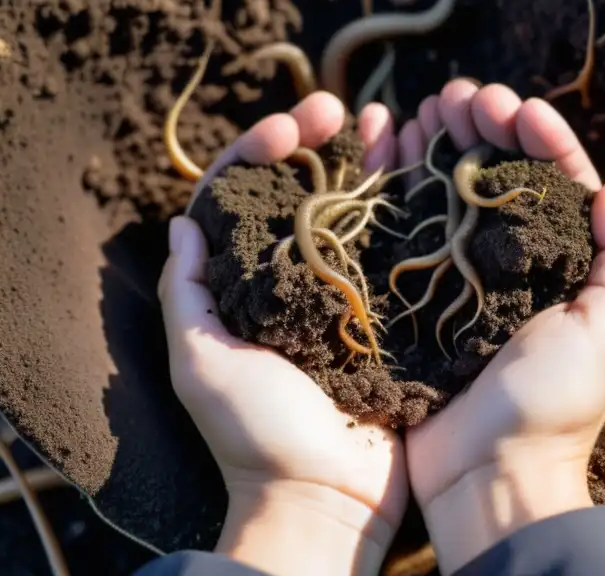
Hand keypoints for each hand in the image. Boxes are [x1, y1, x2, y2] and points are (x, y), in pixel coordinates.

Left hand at [158, 92, 406, 575]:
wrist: (327, 497)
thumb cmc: (254, 436)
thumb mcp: (201, 363)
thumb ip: (188, 293)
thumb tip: (185, 221)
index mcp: (243, 283)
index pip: (242, 196)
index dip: (258, 151)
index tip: (288, 129)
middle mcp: (293, 277)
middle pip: (299, 188)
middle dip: (313, 140)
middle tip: (334, 106)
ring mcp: (346, 290)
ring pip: (351, 204)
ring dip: (362, 156)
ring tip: (382, 116)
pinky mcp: (391, 308)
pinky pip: (397, 244)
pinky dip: (405, 200)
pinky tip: (418, 163)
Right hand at [401, 80, 604, 572]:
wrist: (486, 475)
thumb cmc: (555, 405)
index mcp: (567, 266)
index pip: (559, 184)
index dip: (542, 137)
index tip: (519, 105)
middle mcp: (516, 264)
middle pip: (502, 179)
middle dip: (486, 129)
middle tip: (462, 95)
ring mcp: (465, 278)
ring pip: (455, 194)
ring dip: (444, 146)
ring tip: (427, 109)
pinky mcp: (421, 296)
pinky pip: (414, 231)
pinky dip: (406, 190)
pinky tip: (395, 154)